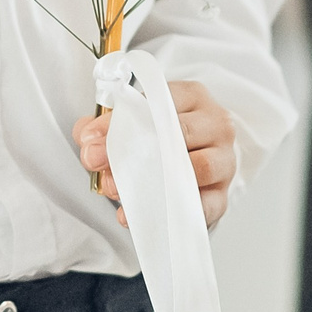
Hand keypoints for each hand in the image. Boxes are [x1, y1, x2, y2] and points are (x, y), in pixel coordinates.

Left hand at [74, 81, 237, 229]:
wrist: (202, 152)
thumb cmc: (166, 132)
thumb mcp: (137, 117)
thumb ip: (104, 124)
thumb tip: (87, 139)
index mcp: (192, 96)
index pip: (157, 102)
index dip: (120, 122)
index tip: (90, 140)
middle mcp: (215, 125)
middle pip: (177, 134)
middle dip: (132, 152)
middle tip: (98, 166)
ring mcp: (224, 161)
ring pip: (197, 169)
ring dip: (152, 182)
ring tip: (117, 190)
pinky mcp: (222, 195)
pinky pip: (202, 206)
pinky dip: (168, 212)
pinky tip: (136, 215)